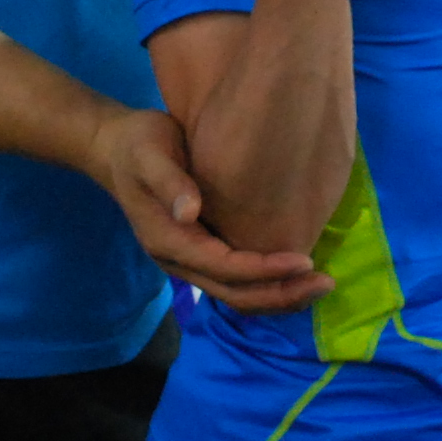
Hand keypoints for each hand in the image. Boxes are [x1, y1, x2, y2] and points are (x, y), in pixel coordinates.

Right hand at [87, 105, 328, 312]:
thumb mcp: (148, 154)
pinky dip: (267, 284)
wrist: (116, 149)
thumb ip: (169, 182)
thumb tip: (190, 212)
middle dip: (281, 293)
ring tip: (318, 286)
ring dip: (278, 295)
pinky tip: (296, 274)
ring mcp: (189, 261)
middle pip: (235, 294)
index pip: (224, 267)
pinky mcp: (200, 252)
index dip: (264, 270)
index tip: (304, 260)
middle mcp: (179, 260)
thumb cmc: (137, 145)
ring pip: (237, 295)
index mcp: (169, 240)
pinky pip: (236, 281)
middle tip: (326, 283)